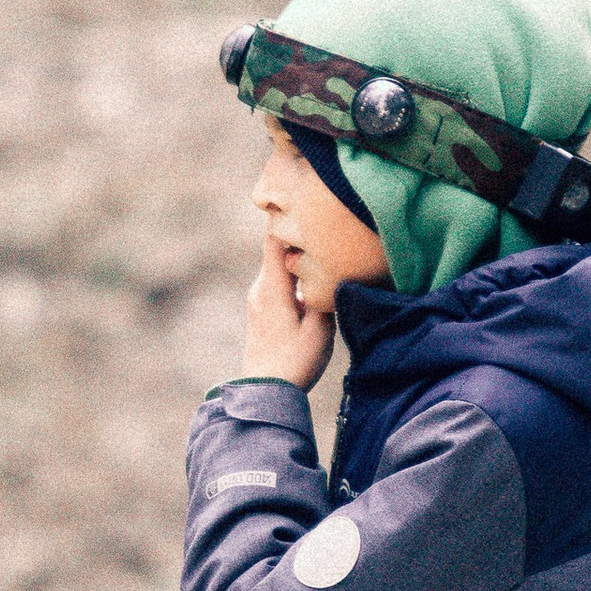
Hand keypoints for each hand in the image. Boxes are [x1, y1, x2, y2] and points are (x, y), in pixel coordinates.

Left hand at [244, 231, 334, 391]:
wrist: (265, 391)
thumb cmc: (295, 361)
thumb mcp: (320, 328)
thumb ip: (326, 294)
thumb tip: (333, 271)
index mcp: (272, 287)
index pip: (274, 239)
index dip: (286, 217)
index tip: (304, 199)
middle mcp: (260, 287)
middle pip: (277, 248)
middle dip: (298, 235)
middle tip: (323, 221)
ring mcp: (257, 298)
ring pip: (279, 266)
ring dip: (297, 258)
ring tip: (322, 250)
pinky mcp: (260, 310)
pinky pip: (277, 281)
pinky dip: (293, 275)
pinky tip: (311, 281)